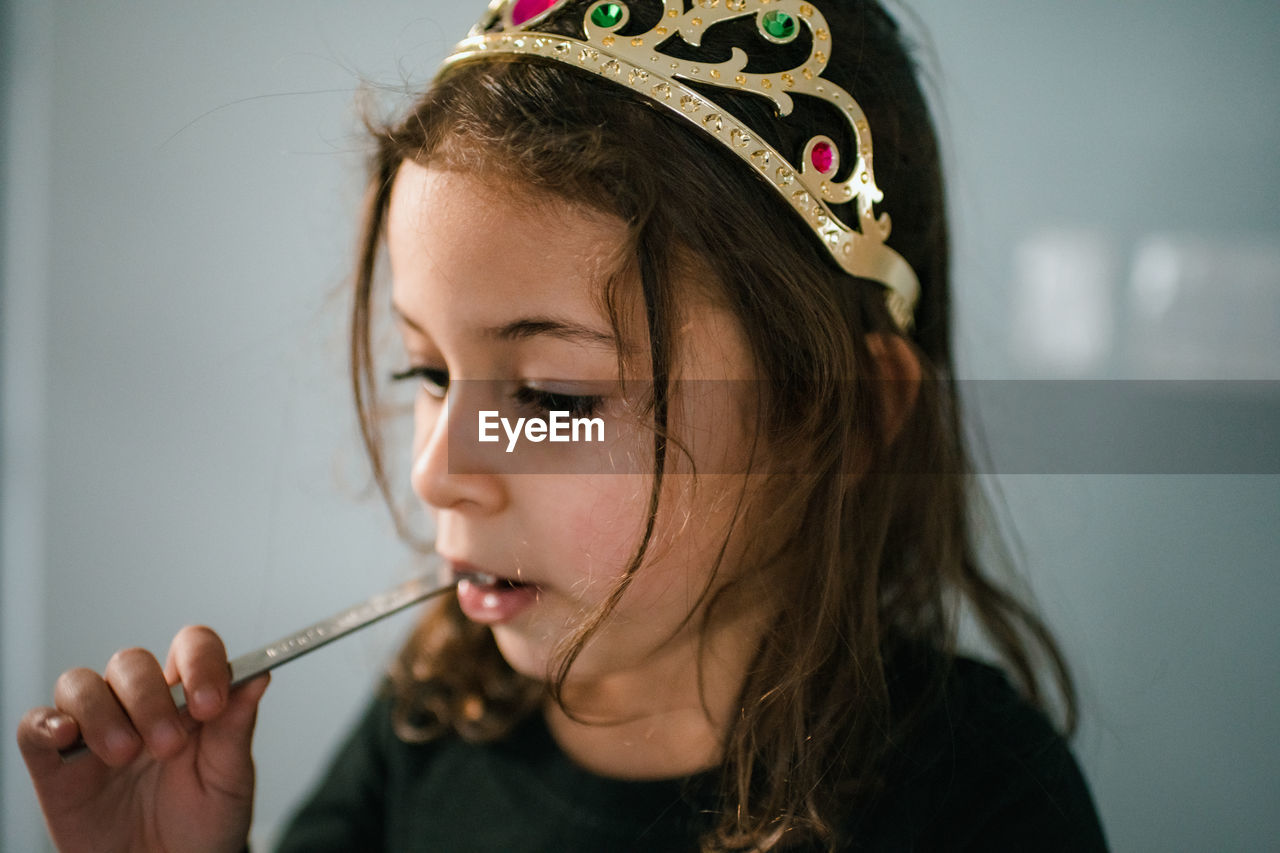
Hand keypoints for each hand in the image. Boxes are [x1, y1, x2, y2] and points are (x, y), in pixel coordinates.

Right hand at [16, 625, 269, 852]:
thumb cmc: (203, 826)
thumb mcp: (229, 781)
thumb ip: (236, 729)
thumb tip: (259, 675)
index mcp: (187, 700)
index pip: (191, 647)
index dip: (199, 662)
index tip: (210, 703)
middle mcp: (138, 706)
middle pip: (131, 662)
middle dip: (151, 698)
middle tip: (169, 747)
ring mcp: (94, 732)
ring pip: (79, 683)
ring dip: (103, 713)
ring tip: (125, 755)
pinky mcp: (55, 766)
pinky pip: (35, 727)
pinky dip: (45, 723)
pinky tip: (67, 736)